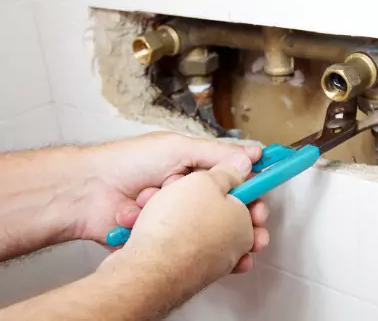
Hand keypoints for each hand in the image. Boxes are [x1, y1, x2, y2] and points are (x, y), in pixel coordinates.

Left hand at [104, 152, 260, 281]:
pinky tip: (211, 252)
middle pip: (227, 208)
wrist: (89, 193)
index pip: (233, 178)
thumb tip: (249, 156)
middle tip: (257, 223)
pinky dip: (200, 248)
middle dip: (245, 217)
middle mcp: (190, 194)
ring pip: (212, 230)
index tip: (266, 194)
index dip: (251, 187)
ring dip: (228, 236)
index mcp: (194, 169)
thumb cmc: (127, 163)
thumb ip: (214, 154)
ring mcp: (180, 218)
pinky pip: (192, 245)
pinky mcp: (168, 238)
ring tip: (246, 244)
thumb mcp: (176, 148)